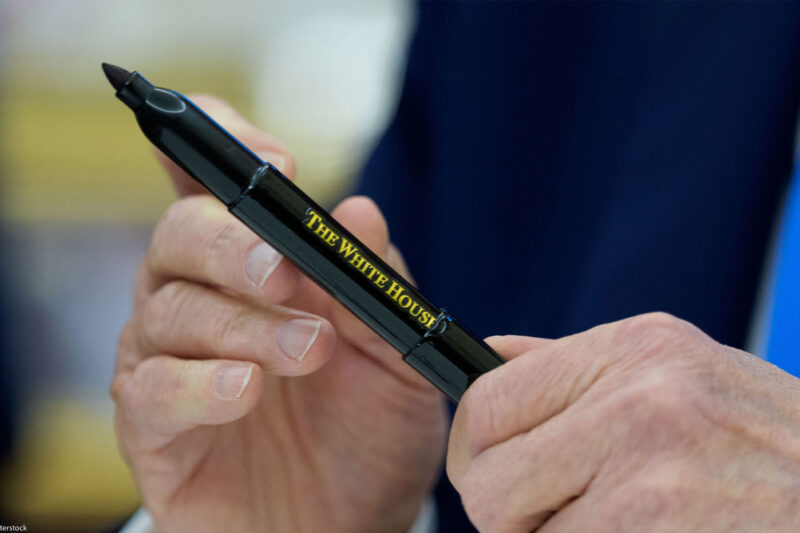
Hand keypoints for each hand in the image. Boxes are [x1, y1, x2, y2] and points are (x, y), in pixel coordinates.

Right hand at [112, 96, 446, 532]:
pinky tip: (247, 391)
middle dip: (235, 246)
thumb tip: (360, 211)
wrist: (357, 520)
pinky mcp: (153, 428)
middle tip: (287, 272)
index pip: (212, 182)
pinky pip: (152, 391)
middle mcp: (200, 299)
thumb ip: (375, 284)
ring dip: (243, 325)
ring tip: (307, 352)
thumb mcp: (395, 354)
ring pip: (171, 311)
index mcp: (254, 266)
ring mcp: (169, 361)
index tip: (279, 163)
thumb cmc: (370, 429)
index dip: (228, 149)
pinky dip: (200, 385)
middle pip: (181, 236)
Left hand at [448, 313, 799, 531]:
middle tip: (550, 514)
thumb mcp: (672, 369)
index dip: (474, 449)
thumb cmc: (760, 438)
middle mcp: (638, 408)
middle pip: (489, 483)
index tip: (490, 469)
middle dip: (506, 512)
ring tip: (616, 524)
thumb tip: (489, 356)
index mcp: (630, 352)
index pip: (486, 402)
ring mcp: (655, 486)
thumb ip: (573, 367)